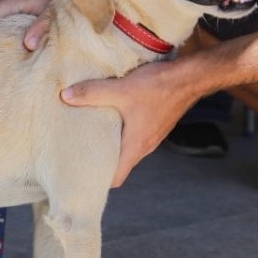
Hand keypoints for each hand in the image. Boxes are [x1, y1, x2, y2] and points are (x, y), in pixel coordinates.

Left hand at [60, 61, 196, 186]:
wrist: (192, 76)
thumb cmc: (160, 87)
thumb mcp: (121, 89)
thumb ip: (92, 93)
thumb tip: (65, 96)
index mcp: (136, 146)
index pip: (116, 178)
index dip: (97, 181)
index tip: (78, 177)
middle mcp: (144, 146)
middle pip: (118, 165)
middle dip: (98, 161)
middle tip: (74, 154)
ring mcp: (150, 135)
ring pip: (124, 148)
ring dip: (107, 145)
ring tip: (85, 136)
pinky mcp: (153, 123)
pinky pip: (131, 135)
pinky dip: (117, 132)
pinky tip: (104, 119)